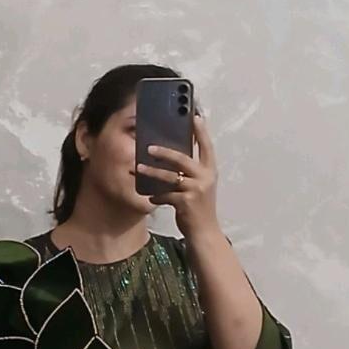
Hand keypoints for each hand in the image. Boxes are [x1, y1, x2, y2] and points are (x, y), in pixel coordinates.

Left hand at [136, 110, 219, 243]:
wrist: (204, 232)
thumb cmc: (199, 207)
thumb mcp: (200, 185)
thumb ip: (191, 171)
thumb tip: (173, 155)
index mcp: (210, 170)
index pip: (207, 146)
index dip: (201, 131)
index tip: (194, 116)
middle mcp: (205, 177)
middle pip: (182, 158)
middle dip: (164, 152)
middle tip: (149, 147)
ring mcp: (196, 190)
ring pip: (170, 176)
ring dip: (152, 172)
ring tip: (138, 168)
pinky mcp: (186, 202)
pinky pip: (166, 195)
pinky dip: (156, 195)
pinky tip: (150, 197)